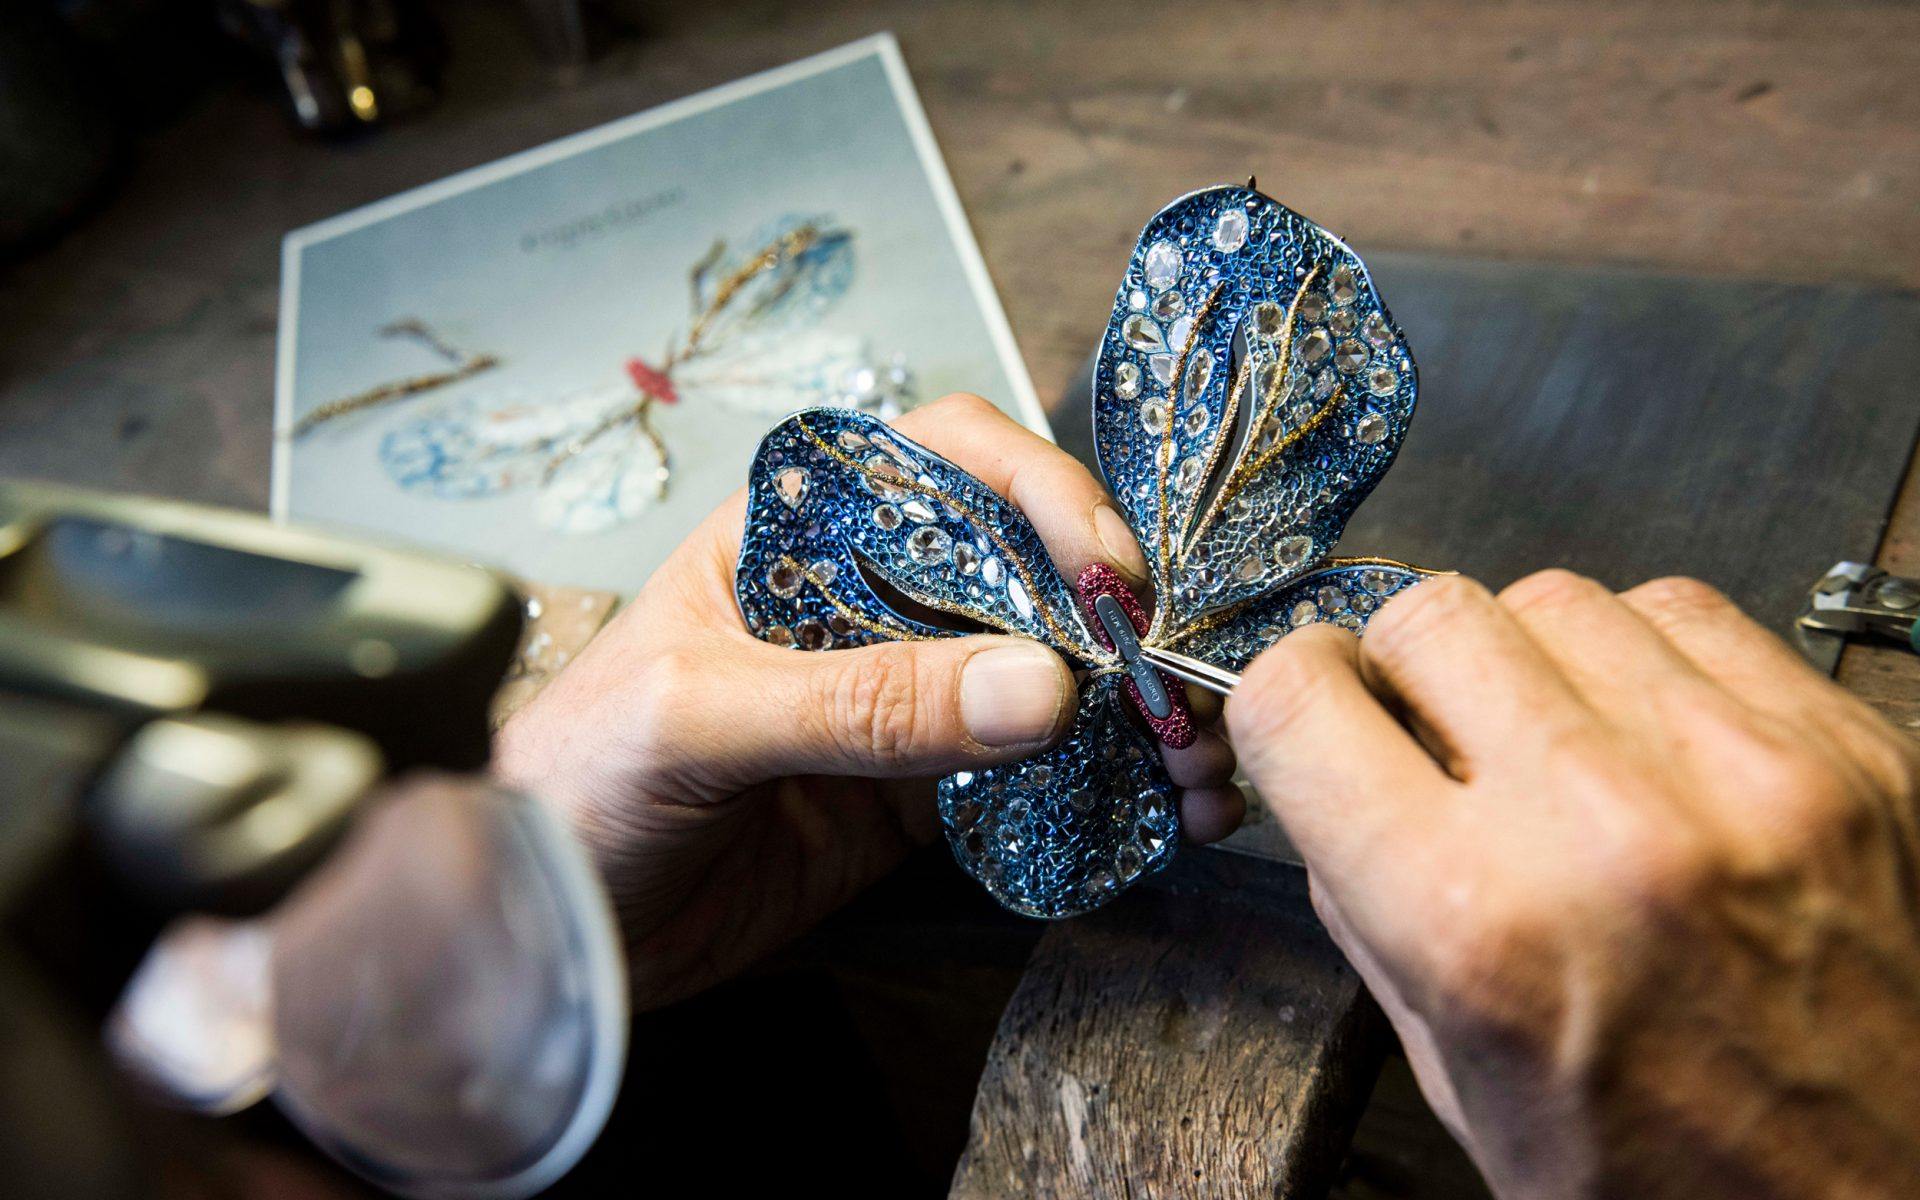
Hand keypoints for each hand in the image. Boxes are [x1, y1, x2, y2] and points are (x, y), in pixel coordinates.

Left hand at [496, 395, 1244, 1009]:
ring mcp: (905, 695)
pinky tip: (1164, 810)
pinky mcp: (924, 792)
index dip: (1040, 492)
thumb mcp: (699, 718)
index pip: (948, 460)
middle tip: (1178, 679)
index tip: (1103, 570)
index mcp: (802, 529)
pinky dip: (1107, 789)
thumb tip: (1040, 686)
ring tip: (1196, 758)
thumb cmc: (577, 784)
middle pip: (1026, 566)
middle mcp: (870, 595)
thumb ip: (862, 699)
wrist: (544, 931)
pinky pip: (1036, 776)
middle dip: (1116, 614)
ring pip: (1049, 673)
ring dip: (1131, 708)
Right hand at [1226, 570, 1919, 1198]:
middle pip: (1428, 614)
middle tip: (1432, 733)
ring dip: (1527, 662)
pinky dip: (1645, 662)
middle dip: (1403, 671)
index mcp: (1478, 927)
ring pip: (1557, 598)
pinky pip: (1690, 614)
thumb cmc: (1682, 1184)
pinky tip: (1651, 744)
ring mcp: (1744, 772)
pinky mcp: (1846, 749)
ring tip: (1558, 751)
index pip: (1301, 701)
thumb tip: (1333, 779)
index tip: (1311, 709)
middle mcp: (1607, 826)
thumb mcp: (1462, 1082)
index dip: (1284, 697)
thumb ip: (1374, 915)